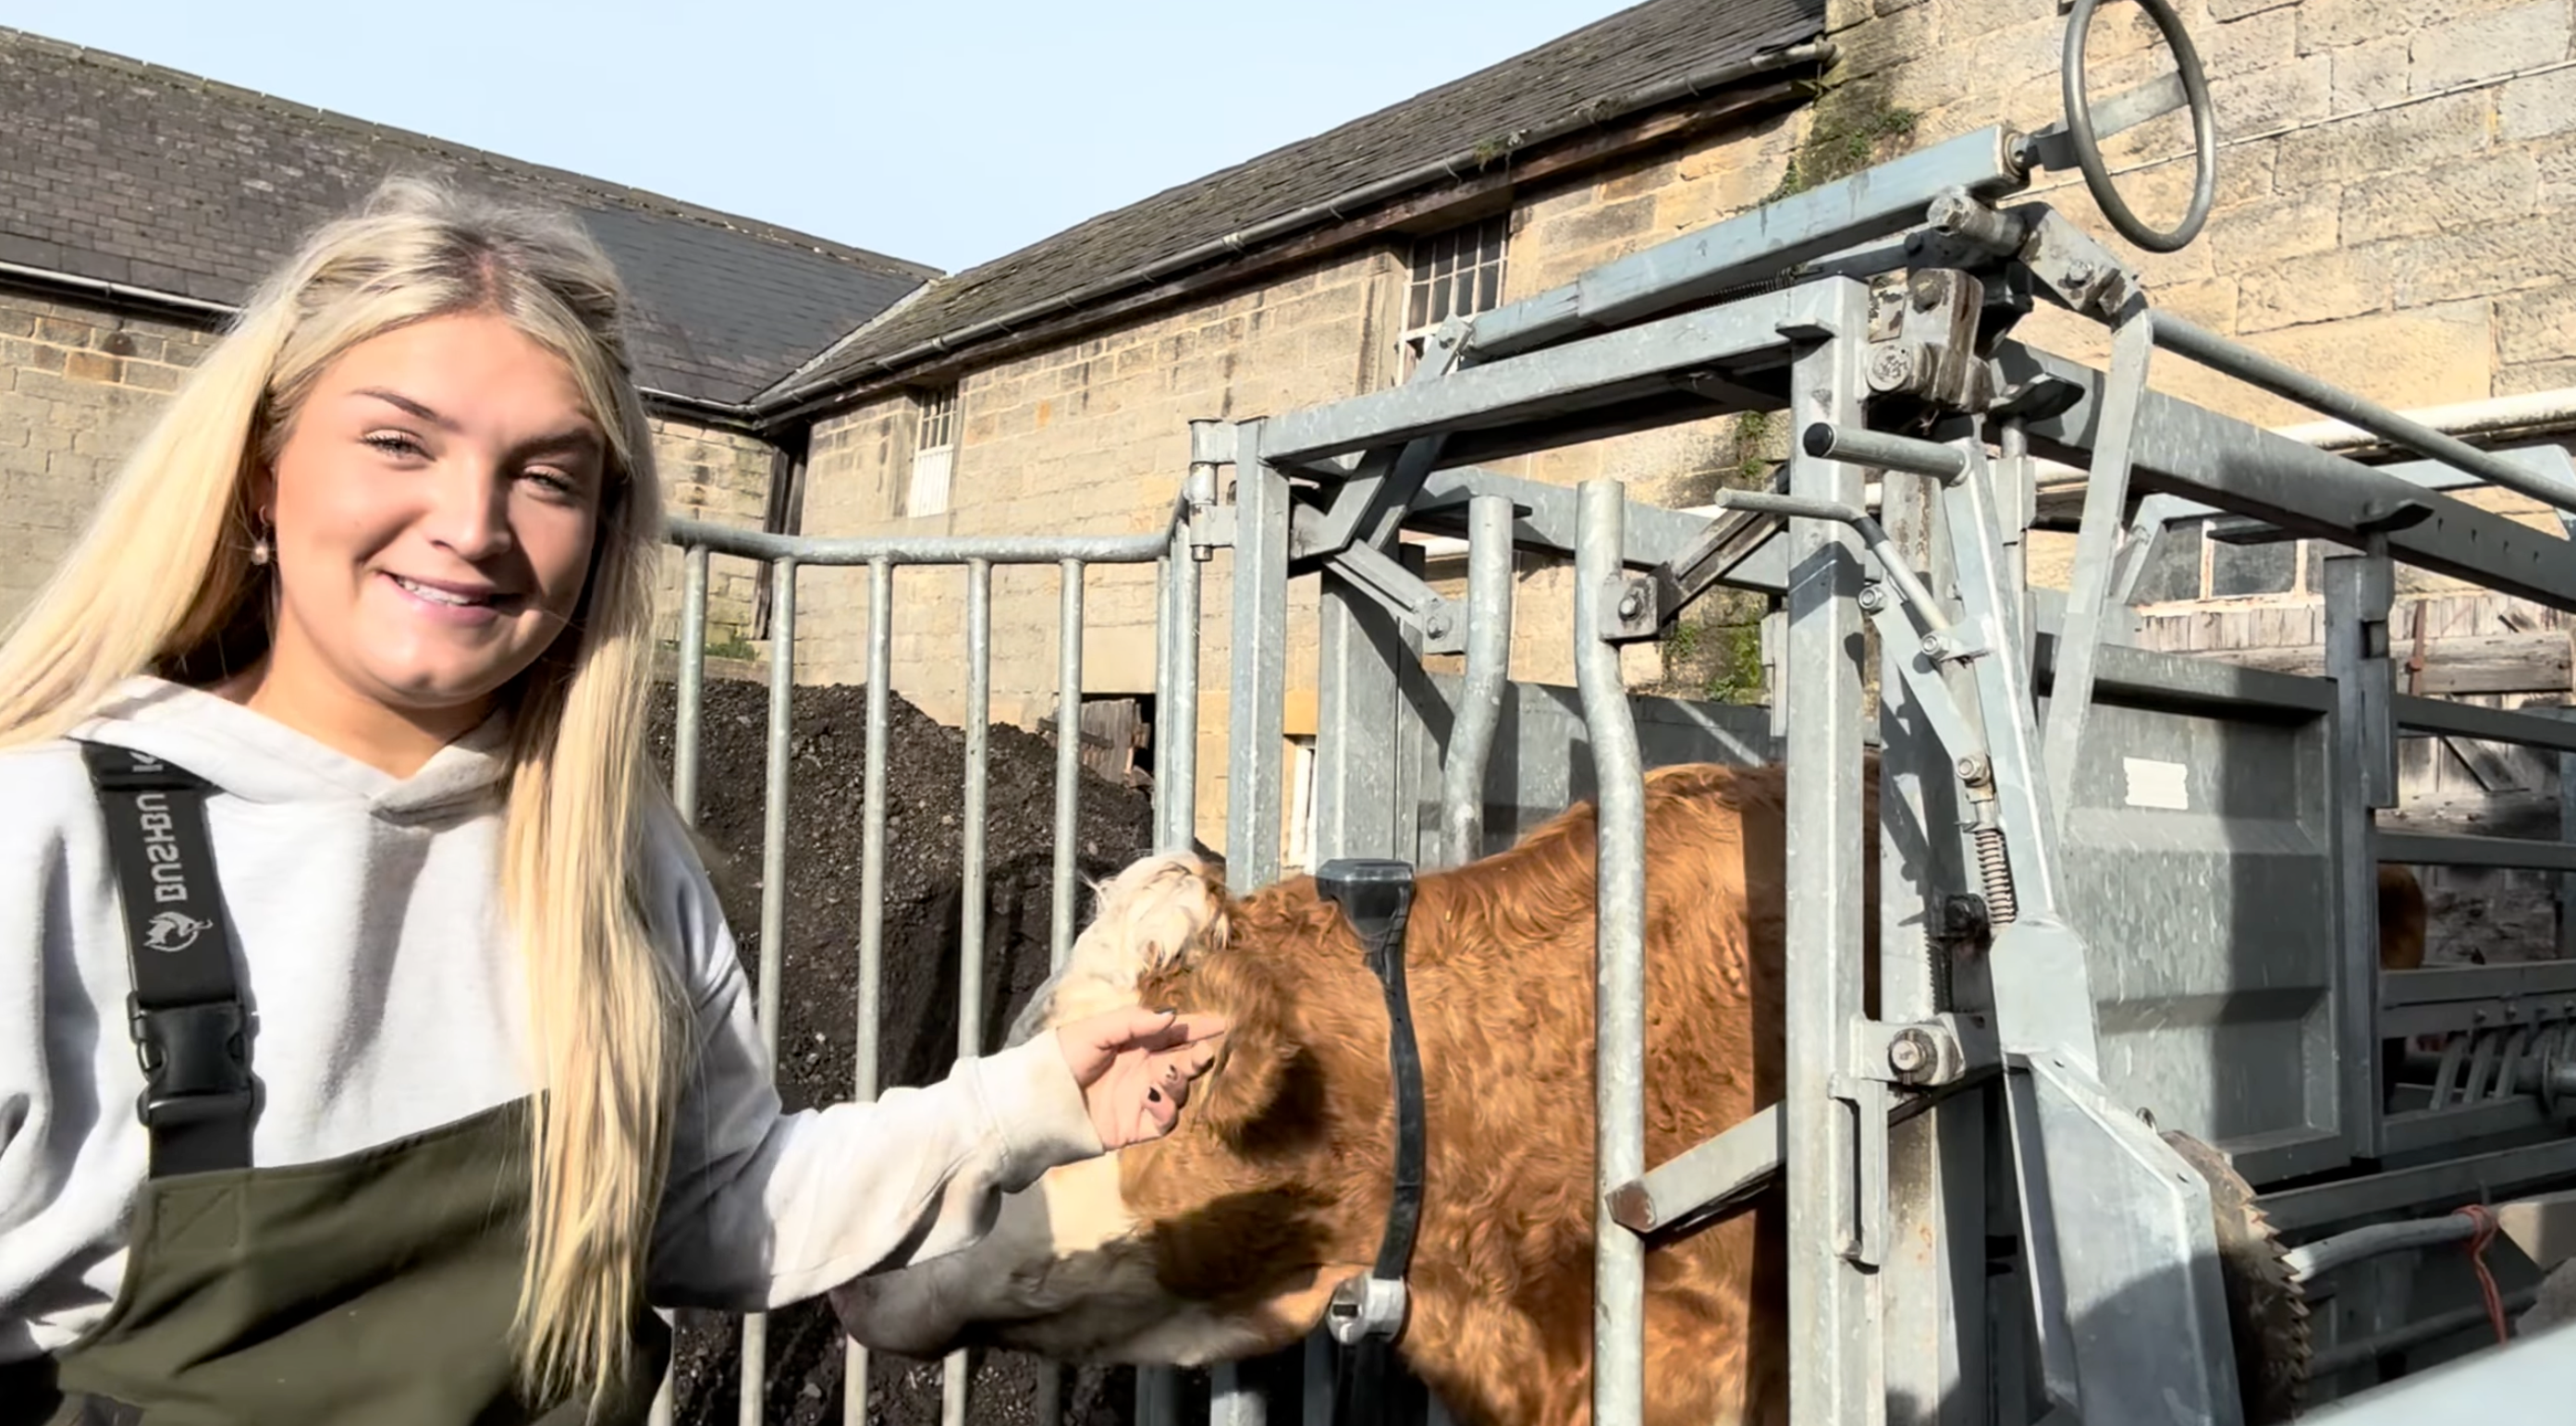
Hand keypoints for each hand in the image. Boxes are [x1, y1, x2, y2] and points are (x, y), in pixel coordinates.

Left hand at [1054, 1006, 1228, 1149]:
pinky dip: (1166, 1111)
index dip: (1198, 1027)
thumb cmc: (1062, 1059)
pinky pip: (1164, 1122)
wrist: (1037, 1104)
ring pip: (1179, 1092)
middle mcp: (1143, 1069)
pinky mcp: (1136, 1127)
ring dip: (1180, 1083)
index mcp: (1135, 1043)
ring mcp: (1142, 1099)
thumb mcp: (1094, 1032)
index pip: (1174, 1033)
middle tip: (1203, 1052)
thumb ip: (1132, 1022)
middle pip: (1182, 1062)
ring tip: (1167, 1076)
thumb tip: (1171, 1016)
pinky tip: (1155, 1099)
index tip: (1222, 1023)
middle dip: (1196, 1057)